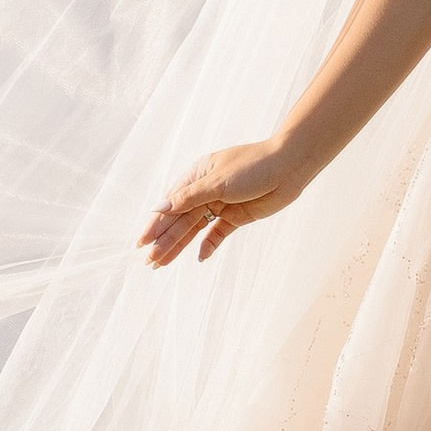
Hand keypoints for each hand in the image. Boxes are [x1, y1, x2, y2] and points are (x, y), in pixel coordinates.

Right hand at [140, 139, 296, 266]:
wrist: (289, 167)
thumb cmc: (253, 167)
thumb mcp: (218, 181)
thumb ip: (189, 198)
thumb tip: (159, 208)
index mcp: (196, 175)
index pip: (170, 204)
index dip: (155, 224)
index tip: (141, 243)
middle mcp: (205, 191)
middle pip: (180, 219)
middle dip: (164, 240)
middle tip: (149, 261)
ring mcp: (220, 204)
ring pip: (194, 229)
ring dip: (179, 245)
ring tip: (162, 263)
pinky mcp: (236, 217)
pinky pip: (217, 233)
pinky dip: (208, 245)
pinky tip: (199, 257)